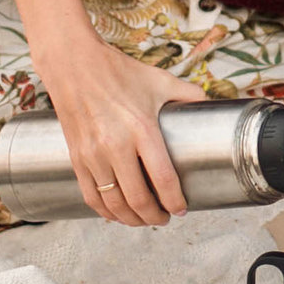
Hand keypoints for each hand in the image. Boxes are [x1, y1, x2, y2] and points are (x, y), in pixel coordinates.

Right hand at [27, 34, 206, 226]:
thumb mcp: (158, 80)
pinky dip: (104, 212)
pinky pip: (90, 196)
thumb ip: (187, 93)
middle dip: (154, 216)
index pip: (162, 178)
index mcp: (141, 129)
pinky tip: (115, 215)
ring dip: (131, 219)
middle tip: (165, 218)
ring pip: (113, 203)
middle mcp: (115, 146)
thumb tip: (210, 103)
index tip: (181, 209)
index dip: (174, 201)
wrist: (72, 64)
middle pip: (137, 198)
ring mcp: (92, 154)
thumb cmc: (117, 71)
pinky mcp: (76, 157)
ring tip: (143, 220)